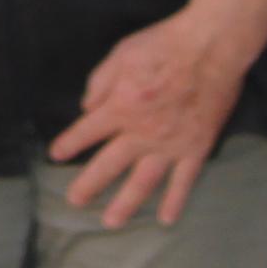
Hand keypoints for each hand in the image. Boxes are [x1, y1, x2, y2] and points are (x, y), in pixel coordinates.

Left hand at [49, 4, 256, 227]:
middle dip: (88, 185)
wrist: (210, 48)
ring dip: (125, 204)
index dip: (70, 144)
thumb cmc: (162, 46)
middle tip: (73, 202)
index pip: (86, 131)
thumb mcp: (120, 55)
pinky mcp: (196, 148)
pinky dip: (175, 202)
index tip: (56, 156)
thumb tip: (87, 109)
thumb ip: (99, 84)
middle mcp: (142, 131)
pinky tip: (165, 219)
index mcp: (120, 106)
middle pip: (109, 164)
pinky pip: (184, 181)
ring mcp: (171, 144)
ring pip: (143, 182)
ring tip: (110, 222)